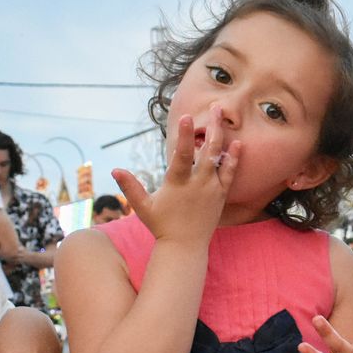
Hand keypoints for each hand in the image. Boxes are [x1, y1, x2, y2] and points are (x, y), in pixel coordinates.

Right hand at [118, 108, 238, 245]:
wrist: (186, 246)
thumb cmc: (162, 225)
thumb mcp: (143, 207)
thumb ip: (131, 187)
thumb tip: (115, 170)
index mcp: (178, 183)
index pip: (182, 154)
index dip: (184, 135)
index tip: (187, 116)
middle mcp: (198, 183)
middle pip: (207, 150)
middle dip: (212, 126)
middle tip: (216, 106)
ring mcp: (212, 188)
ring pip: (219, 157)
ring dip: (222, 135)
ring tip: (223, 115)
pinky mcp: (220, 194)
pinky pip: (230, 173)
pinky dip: (233, 158)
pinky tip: (237, 143)